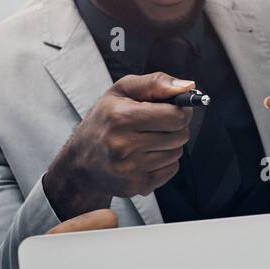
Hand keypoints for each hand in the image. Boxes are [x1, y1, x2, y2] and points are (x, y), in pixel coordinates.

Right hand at [44, 73, 195, 219]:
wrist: (81, 161)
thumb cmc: (105, 120)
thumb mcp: (122, 90)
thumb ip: (155, 82)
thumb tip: (188, 86)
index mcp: (121, 118)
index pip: (176, 116)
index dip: (181, 110)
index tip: (174, 107)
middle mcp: (123, 145)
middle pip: (180, 135)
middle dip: (176, 127)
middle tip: (157, 124)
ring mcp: (130, 169)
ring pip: (177, 153)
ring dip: (170, 145)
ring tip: (148, 140)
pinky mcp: (136, 186)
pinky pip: (171, 170)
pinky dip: (164, 162)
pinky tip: (145, 156)